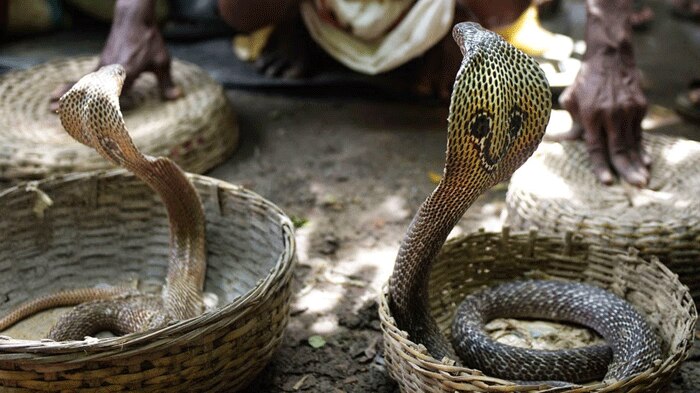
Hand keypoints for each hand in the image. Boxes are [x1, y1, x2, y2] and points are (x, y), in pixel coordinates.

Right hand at [50, 0, 180, 110]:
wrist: (134, 19)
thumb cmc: (149, 40)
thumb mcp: (162, 61)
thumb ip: (166, 82)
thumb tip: (176, 97)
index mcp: (125, 71)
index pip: (113, 94)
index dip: (104, 109)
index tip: (94, 121)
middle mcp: (110, 69)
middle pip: (90, 89)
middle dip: (74, 101)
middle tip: (55, 110)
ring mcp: (103, 65)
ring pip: (83, 83)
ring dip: (67, 94)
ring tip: (51, 105)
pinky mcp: (101, 63)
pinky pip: (85, 77)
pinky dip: (74, 86)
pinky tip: (63, 92)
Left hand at [559, 52, 650, 186]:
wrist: (609, 56)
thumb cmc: (585, 81)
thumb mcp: (571, 100)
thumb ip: (571, 123)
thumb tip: (564, 142)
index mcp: (591, 114)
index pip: (596, 147)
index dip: (601, 166)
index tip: (608, 182)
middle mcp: (611, 114)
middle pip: (619, 149)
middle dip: (627, 170)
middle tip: (635, 186)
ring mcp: (628, 110)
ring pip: (633, 143)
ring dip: (638, 164)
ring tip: (642, 181)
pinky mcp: (640, 107)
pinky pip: (640, 133)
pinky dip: (642, 148)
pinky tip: (645, 161)